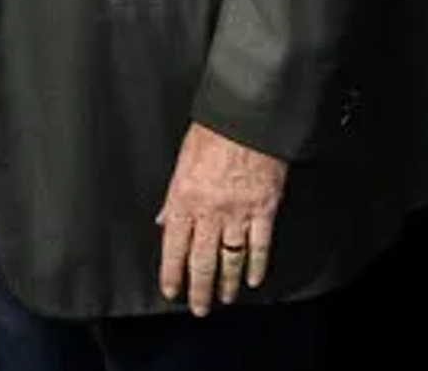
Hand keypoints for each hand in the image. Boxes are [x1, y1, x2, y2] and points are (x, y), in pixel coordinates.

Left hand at [156, 122, 286, 315]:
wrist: (245, 118)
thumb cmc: (211, 133)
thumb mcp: (181, 162)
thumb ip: (172, 197)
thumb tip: (163, 221)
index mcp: (184, 198)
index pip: (173, 245)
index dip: (172, 272)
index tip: (171, 290)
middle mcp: (209, 211)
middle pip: (202, 260)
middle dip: (198, 288)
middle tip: (198, 308)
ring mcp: (238, 213)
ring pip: (230, 259)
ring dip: (225, 283)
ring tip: (223, 299)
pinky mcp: (264, 210)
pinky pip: (259, 246)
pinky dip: (256, 266)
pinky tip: (252, 280)